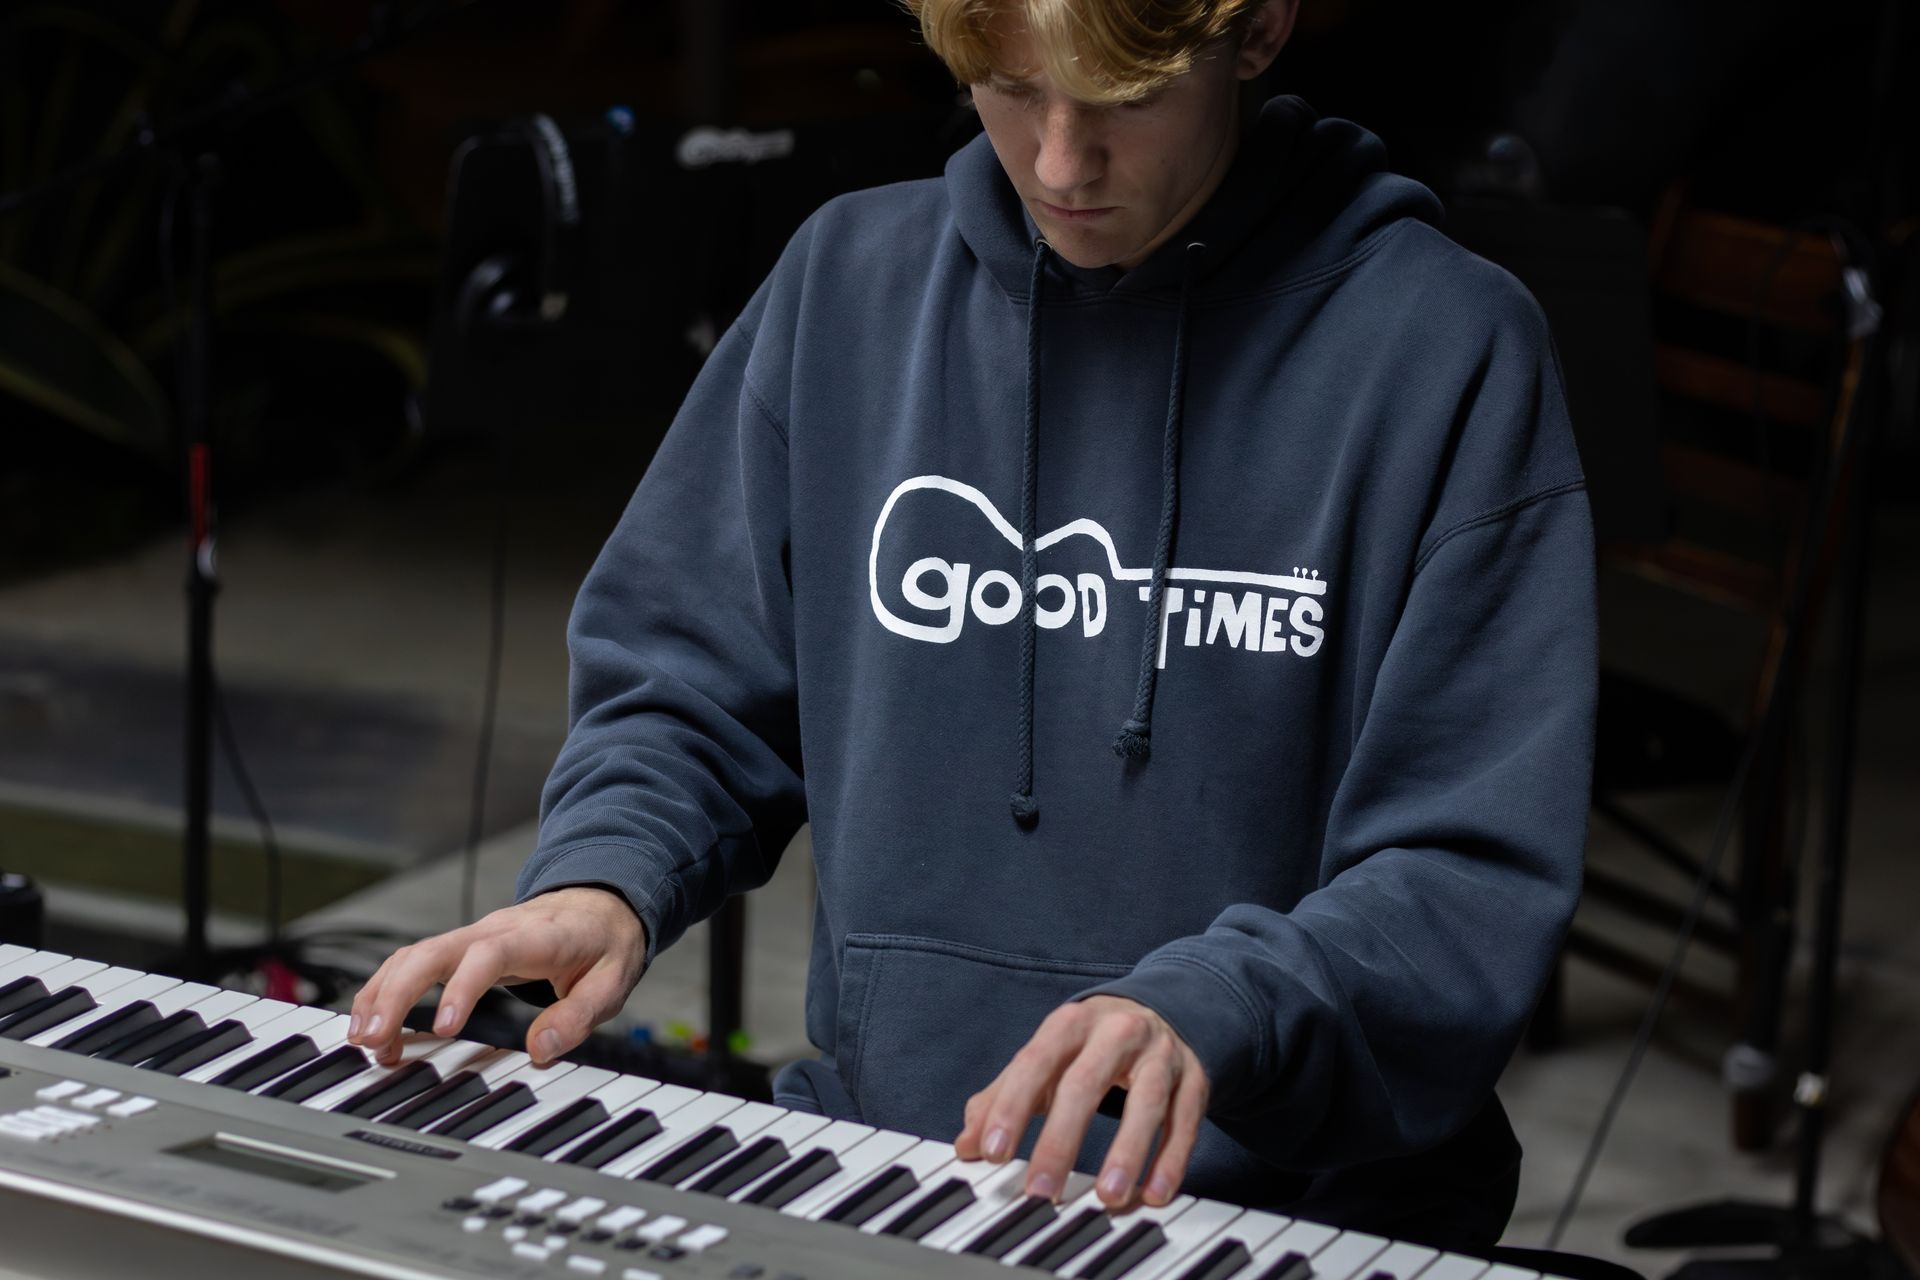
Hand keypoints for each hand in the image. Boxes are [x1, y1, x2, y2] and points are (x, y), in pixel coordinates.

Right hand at [347, 886, 646, 1067]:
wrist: (601, 902)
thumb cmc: (604, 942)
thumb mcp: (612, 982)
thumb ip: (579, 1016)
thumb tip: (540, 1051)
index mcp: (535, 937)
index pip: (489, 954)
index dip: (462, 987)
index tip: (445, 1028)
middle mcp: (494, 931)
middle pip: (433, 950)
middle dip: (398, 993)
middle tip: (375, 1039)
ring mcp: (473, 936)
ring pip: (414, 954)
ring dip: (382, 993)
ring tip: (364, 1040)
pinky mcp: (461, 948)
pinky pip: (414, 961)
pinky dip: (387, 989)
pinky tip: (373, 1023)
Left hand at [955, 996, 1207, 1210]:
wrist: (1162, 1011)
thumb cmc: (1091, 1045)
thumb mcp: (1047, 1059)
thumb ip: (1005, 1097)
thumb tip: (967, 1144)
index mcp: (1071, 1023)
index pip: (1035, 1062)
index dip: (1012, 1106)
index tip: (993, 1153)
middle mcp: (1116, 1032)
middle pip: (1085, 1083)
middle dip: (1061, 1140)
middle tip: (1041, 1191)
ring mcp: (1160, 1054)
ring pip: (1146, 1102)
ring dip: (1127, 1152)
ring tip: (1108, 1199)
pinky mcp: (1194, 1079)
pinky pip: (1185, 1122)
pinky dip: (1171, 1160)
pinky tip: (1153, 1194)